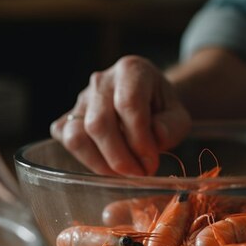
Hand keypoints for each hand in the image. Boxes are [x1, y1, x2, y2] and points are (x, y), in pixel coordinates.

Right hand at [50, 56, 190, 175]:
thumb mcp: (179, 116)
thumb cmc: (163, 110)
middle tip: (139, 174)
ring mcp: (80, 99)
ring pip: (77, 136)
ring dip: (101, 163)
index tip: (151, 163)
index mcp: (132, 71)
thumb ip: (172, 126)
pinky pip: (68, 143)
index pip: (129, 104)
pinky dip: (87, 161)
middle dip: (120, 157)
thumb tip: (156, 136)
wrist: (147, 103)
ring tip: (125, 174)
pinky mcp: (66, 119)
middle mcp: (101, 81)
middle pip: (99, 123)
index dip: (139, 139)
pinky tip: (110, 166)